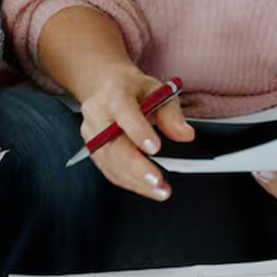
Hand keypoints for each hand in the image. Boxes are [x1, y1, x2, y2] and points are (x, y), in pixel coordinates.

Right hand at [77, 67, 194, 202]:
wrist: (104, 86)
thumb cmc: (130, 89)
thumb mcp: (156, 90)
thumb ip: (171, 113)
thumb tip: (185, 134)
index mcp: (114, 94)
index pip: (123, 112)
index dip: (138, 131)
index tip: (155, 148)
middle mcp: (97, 113)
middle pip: (112, 144)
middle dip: (136, 167)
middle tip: (157, 181)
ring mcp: (91, 133)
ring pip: (109, 161)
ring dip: (134, 180)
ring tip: (159, 190)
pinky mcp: (92, 148)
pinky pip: (107, 169)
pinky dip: (127, 182)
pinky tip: (145, 188)